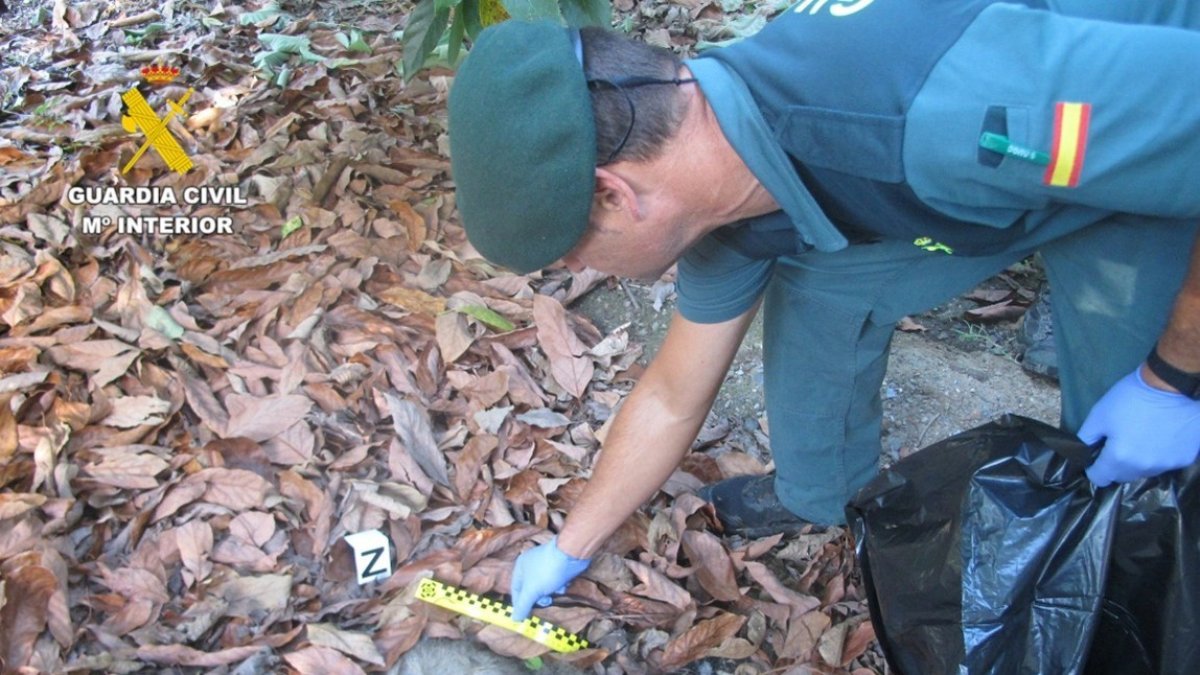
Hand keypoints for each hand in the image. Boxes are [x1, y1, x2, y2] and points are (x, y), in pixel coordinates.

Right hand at [510, 537, 590, 620]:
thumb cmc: (547, 571)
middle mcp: (531, 564)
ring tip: (556, 590)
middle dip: (539, 597)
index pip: (515, 590)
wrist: (572, 554)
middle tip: (546, 601)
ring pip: (543, 586)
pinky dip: (559, 585)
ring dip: (550, 592)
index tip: (526, 615)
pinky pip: (554, 580)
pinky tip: (564, 584)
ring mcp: (545, 564)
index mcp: (520, 567)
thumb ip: (523, 605)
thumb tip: (515, 619)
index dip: (520, 603)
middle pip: (530, 589)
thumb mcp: (532, 591)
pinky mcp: (558, 566)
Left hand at [1079, 367, 1199, 486]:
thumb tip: (1082, 453)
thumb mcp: (1098, 415)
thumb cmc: (1130, 398)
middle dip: (1115, 464)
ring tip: (1140, 438)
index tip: (1096, 456)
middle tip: (1119, 442)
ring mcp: (1166, 465)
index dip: (1094, 468)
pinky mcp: (1184, 459)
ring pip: (1144, 471)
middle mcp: (1144, 467)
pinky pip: (1165, 464)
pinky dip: (1159, 455)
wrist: (1170, 385)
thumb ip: (1086, 438)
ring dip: (1138, 461)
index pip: (1100, 478)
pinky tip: (1159, 437)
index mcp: (1120, 458)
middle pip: (1123, 476)